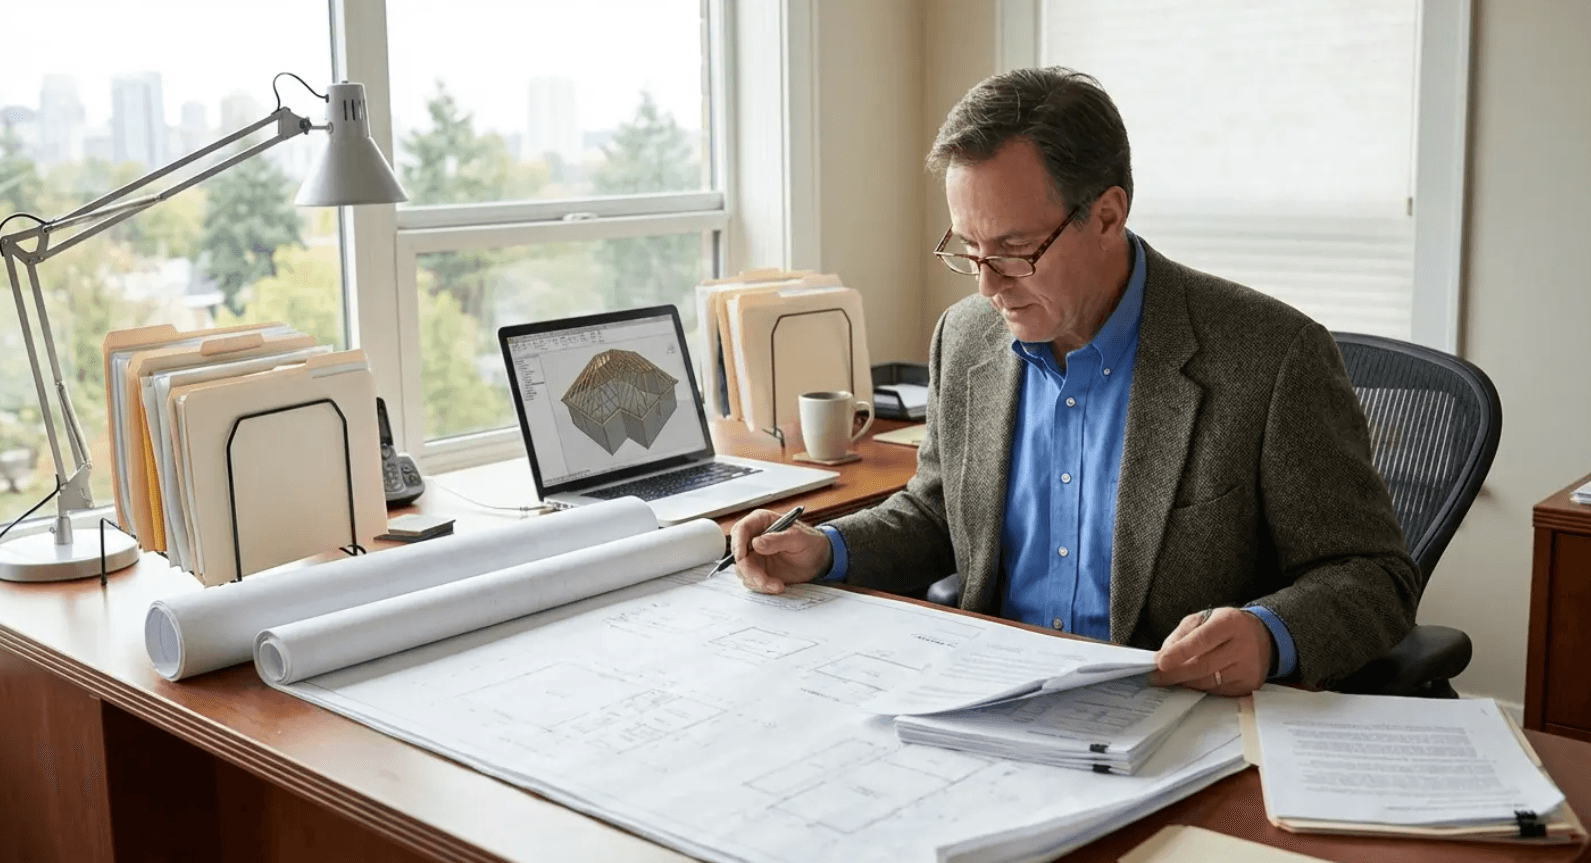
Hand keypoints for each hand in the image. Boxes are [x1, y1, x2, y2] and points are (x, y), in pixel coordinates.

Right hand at [727, 509, 833, 593]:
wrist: (818, 560)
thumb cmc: (810, 542)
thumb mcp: (798, 538)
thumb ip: (778, 539)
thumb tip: (756, 543)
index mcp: (761, 522)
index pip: (741, 529)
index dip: (737, 543)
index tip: (742, 557)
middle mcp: (754, 538)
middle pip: (738, 553)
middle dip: (748, 570)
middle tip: (763, 580)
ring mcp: (754, 555)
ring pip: (743, 570)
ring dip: (757, 581)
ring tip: (777, 585)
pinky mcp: (758, 570)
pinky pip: (751, 580)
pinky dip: (762, 586)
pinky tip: (777, 586)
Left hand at [1150, 607, 1272, 695]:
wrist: (1263, 638)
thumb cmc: (1226, 627)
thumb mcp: (1204, 619)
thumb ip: (1182, 634)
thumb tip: (1162, 656)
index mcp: (1230, 623)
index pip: (1202, 639)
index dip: (1179, 652)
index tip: (1159, 662)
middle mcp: (1243, 646)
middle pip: (1204, 665)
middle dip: (1175, 673)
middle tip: (1155, 677)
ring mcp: (1248, 668)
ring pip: (1209, 682)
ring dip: (1185, 682)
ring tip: (1168, 680)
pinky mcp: (1249, 684)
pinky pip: (1218, 691)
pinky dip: (1200, 688)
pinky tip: (1189, 683)